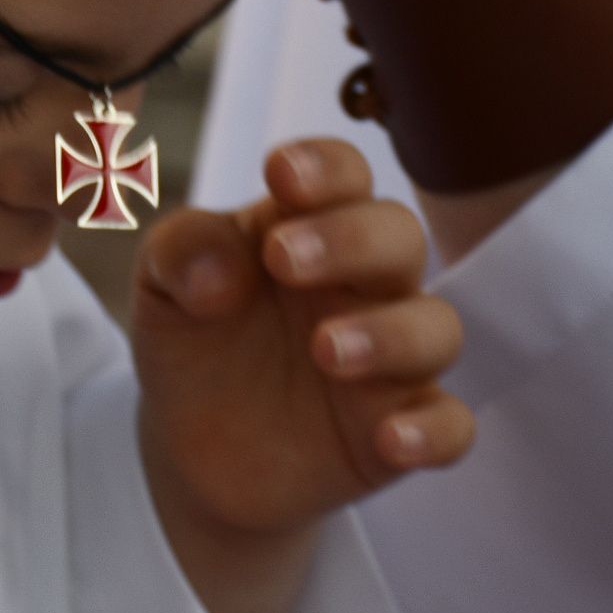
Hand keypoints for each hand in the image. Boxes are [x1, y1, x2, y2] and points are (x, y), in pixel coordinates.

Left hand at [130, 138, 471, 612]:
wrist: (188, 445)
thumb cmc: (193, 338)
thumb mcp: (162, 284)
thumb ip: (182, 252)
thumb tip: (218, 273)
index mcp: (310, 228)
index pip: (344, 175)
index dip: (324, 168)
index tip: (280, 175)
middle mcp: (362, 285)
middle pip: (399, 237)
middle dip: (351, 239)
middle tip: (283, 259)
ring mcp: (388, 361)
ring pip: (435, 327)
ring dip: (390, 334)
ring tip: (324, 348)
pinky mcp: (394, 434)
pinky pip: (450, 426)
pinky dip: (432, 431)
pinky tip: (391, 439)